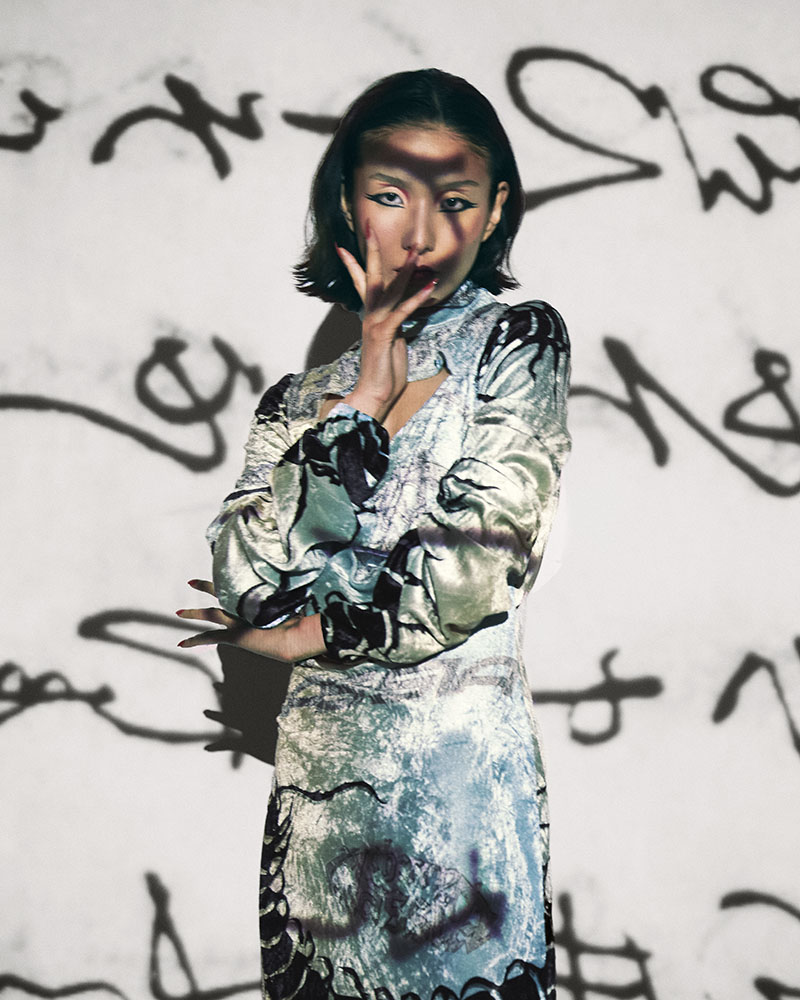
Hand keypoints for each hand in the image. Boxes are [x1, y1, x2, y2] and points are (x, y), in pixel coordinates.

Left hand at [176, 579, 326, 662]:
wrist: (294, 637)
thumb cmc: (300, 625)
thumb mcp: (297, 609)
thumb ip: (295, 600)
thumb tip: (312, 590)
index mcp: (258, 600)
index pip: (240, 586)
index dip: (232, 579)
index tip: (223, 574)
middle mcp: (246, 608)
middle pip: (220, 594)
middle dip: (205, 587)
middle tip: (191, 582)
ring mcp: (239, 621)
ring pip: (210, 614)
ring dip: (193, 613)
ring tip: (178, 613)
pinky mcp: (235, 636)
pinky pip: (210, 637)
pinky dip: (194, 640)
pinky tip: (181, 644)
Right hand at [336, 225, 435, 422]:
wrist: (374, 393)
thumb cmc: (384, 372)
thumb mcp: (392, 343)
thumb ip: (396, 326)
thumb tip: (405, 317)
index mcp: (370, 316)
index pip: (360, 283)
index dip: (353, 263)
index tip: (343, 246)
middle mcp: (370, 315)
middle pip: (370, 276)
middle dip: (371, 250)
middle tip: (368, 225)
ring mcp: (376, 323)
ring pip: (389, 289)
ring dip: (405, 269)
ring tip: (417, 251)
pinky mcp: (385, 333)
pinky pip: (403, 310)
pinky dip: (417, 297)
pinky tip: (429, 285)